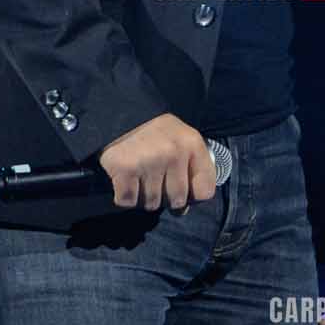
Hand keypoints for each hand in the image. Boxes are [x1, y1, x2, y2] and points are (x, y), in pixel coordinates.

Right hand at [97, 113, 216, 211]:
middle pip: (177, 201)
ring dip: (143, 196)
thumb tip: (182, 210)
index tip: (184, 190)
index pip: (205, 190)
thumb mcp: (181, 139)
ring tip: (140, 175)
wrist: (119, 114)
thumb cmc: (154, 132)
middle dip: (165, 197)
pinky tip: (125, 179)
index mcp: (192, 144)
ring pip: (151, 204)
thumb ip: (189, 170)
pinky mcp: (125, 169)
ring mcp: (149, 162)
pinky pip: (128, 201)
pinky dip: (124, 196)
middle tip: (155, 179)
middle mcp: (174, 153)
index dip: (194, 196)